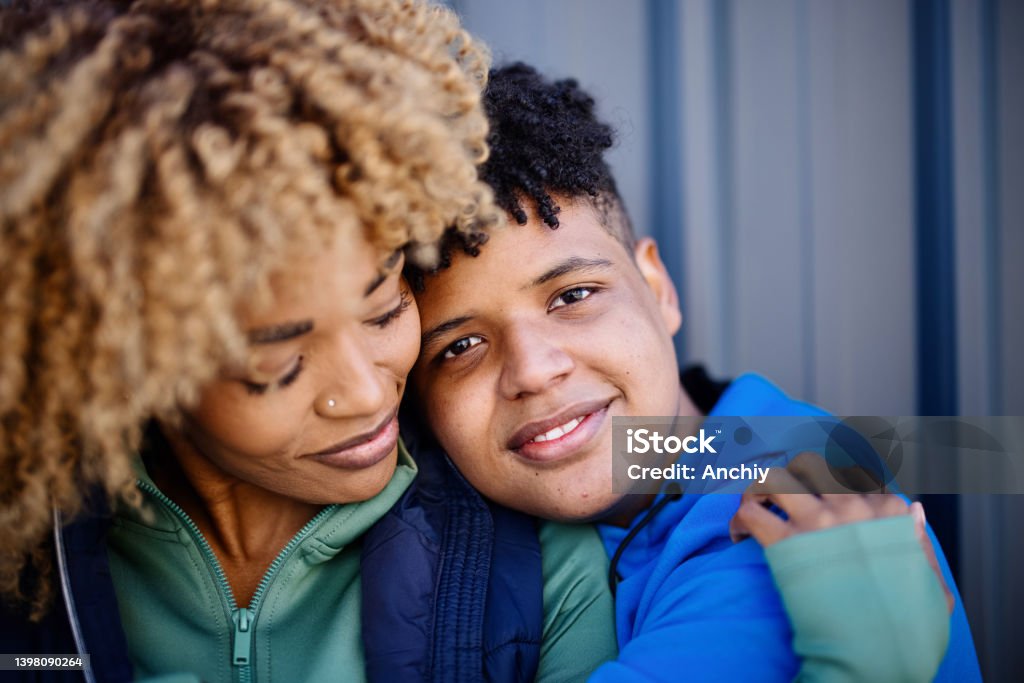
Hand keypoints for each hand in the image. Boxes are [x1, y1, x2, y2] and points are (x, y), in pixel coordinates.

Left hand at [729, 451, 953, 612]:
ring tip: (759, 507)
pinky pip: (751, 511)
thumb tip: (914, 509)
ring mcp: (819, 525)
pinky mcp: (787, 546)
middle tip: (784, 499)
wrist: (874, 663)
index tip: (823, 503)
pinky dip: (740, 518)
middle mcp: (853, 510)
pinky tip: (741, 534)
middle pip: (811, 465)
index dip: (835, 488)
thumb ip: (921, 544)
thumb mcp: (931, 587)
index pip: (855, 476)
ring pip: (778, 477)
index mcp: (890, 515)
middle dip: (794, 477)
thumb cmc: (907, 633)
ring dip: (762, 489)